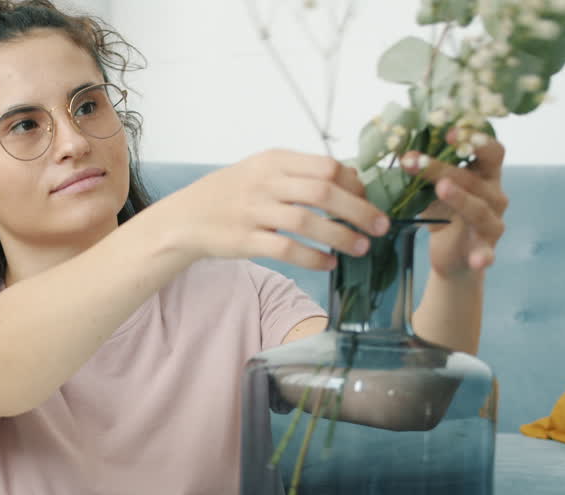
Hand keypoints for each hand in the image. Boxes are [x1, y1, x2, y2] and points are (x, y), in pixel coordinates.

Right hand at [157, 149, 389, 269]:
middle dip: (359, 210)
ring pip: (308, 221)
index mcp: (274, 161)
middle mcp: (264, 182)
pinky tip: (328, 264)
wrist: (184, 218)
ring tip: (361, 249)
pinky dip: (312, 257)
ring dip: (340, 236)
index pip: (326, 166)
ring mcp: (253, 211)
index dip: (354, 184)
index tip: (367, 200)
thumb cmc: (230, 195)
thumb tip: (350, 180)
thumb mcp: (261, 171)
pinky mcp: (244, 240)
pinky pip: (286, 249)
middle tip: (381, 227)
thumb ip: (299, 174)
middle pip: (323, 192)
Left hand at [401, 129, 508, 277]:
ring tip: (441, 188)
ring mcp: (493, 223)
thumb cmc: (444, 213)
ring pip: (480, 208)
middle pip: (474, 178)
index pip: (491, 150)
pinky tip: (478, 260)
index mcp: (485, 175)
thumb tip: (397, 148)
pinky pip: (487, 252)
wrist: (450, 254)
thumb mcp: (432, 189)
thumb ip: (424, 170)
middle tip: (414, 160)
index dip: (474, 138)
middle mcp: (495, 195)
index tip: (448, 131)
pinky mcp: (485, 249)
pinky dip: (484, 255)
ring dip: (460, 197)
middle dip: (443, 167)